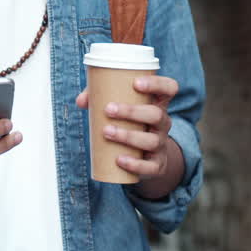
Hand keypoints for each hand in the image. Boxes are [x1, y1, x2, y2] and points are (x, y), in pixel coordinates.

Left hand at [75, 75, 183, 195]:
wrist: (146, 156)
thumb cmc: (129, 123)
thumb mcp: (120, 106)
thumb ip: (99, 97)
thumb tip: (81, 101)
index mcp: (157, 103)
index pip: (169, 88)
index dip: (157, 83)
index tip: (135, 83)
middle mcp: (163, 122)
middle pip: (156, 114)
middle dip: (132, 112)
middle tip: (108, 109)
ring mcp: (161, 144)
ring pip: (152, 140)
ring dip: (128, 136)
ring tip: (106, 132)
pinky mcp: (157, 165)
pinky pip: (150, 167)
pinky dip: (134, 164)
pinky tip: (119, 160)